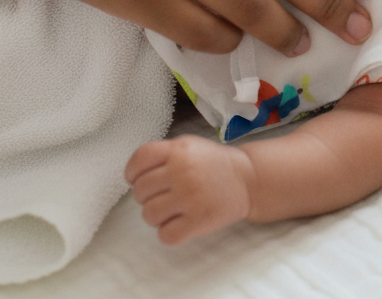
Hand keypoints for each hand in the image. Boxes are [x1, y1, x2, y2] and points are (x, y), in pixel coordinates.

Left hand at [125, 136, 253, 244]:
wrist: (248, 178)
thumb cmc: (214, 163)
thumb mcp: (190, 146)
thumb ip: (163, 154)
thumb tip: (134, 176)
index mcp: (179, 150)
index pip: (139, 159)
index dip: (132, 172)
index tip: (137, 179)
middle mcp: (182, 171)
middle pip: (140, 191)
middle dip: (148, 195)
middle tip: (165, 194)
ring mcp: (190, 197)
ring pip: (148, 215)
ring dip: (157, 215)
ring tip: (174, 208)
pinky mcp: (197, 221)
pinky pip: (165, 235)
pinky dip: (170, 232)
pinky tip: (182, 221)